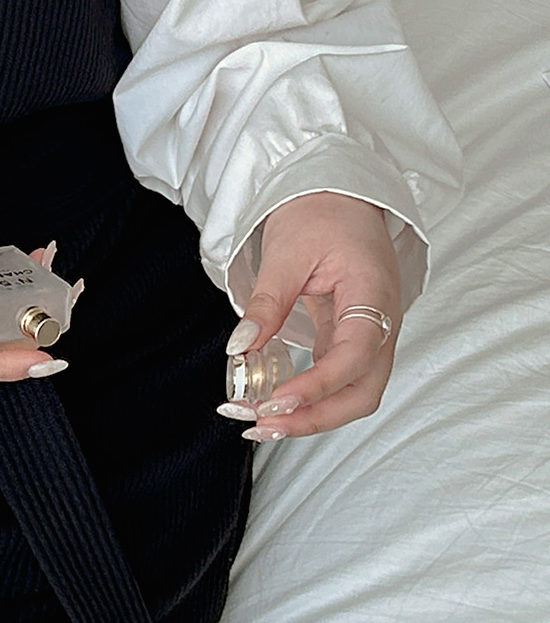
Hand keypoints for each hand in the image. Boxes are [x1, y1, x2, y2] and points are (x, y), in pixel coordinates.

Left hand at [218, 193, 401, 439]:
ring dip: (312, 416)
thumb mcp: (286, 252)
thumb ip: (267, 302)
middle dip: (316, 417)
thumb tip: (241, 347)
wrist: (340, 198)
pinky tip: (272, 405)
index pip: (356, 354)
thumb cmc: (321, 215)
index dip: (318, 385)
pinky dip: (309, 400)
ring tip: (261, 424)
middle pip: (364, 391)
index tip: (277, 401)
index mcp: (374, 292)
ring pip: (354, 393)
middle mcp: (382, 322)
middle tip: (263, 424)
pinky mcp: (352, 340)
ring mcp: (371, 335)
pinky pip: (339, 381)